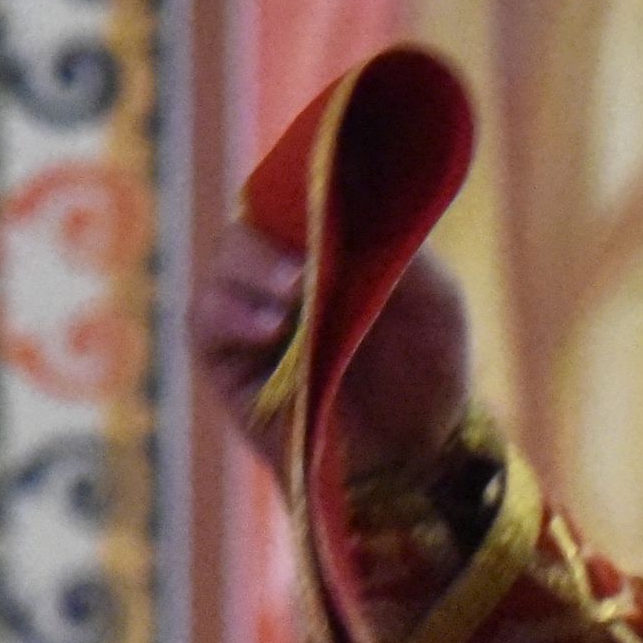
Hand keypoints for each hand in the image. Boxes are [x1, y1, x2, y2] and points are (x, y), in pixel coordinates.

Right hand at [192, 213, 468, 484]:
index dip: (296, 189)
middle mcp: (279, 276)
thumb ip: (400, 254)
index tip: (319, 194)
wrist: (419, 453)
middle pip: (249, 229)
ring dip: (251, 274)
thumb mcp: (435, 304)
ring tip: (293, 295)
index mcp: (325, 248)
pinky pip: (207, 324)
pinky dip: (232, 316)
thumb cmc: (429, 371)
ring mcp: (250, 318)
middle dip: (271, 239)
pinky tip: (271, 327)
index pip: (290, 198)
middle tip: (305, 263)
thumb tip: (360, 211)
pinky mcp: (228, 365)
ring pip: (221, 270)